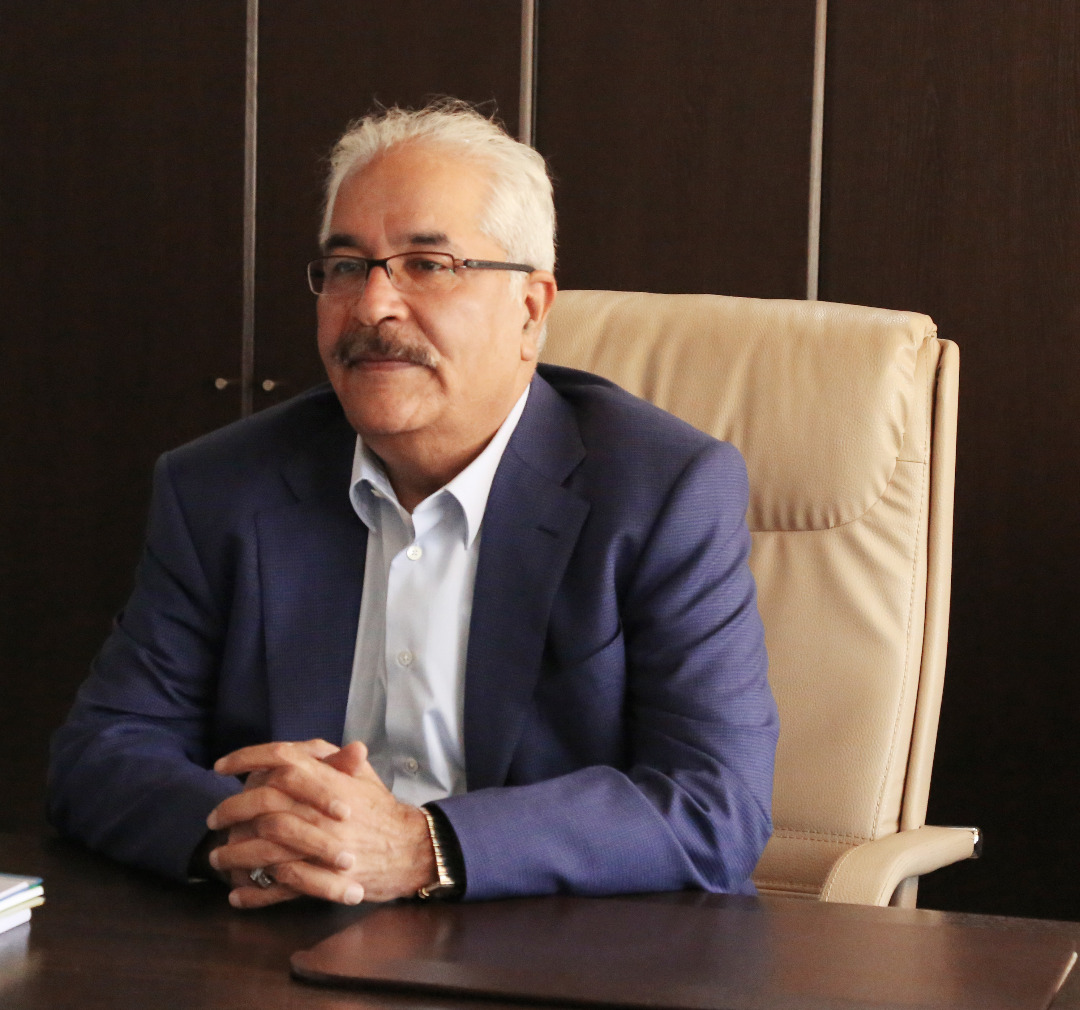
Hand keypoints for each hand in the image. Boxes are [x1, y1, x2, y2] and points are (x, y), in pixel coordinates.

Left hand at [207, 739, 436, 908]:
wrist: (408, 850)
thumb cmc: (381, 810)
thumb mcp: (363, 776)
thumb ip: (334, 759)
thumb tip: (306, 746)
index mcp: (327, 780)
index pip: (279, 758)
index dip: (246, 758)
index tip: (221, 766)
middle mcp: (318, 811)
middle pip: (261, 804)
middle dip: (229, 810)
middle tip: (214, 818)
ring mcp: (318, 847)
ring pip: (262, 848)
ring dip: (233, 854)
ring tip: (218, 857)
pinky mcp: (320, 880)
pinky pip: (277, 887)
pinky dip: (253, 892)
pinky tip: (237, 892)